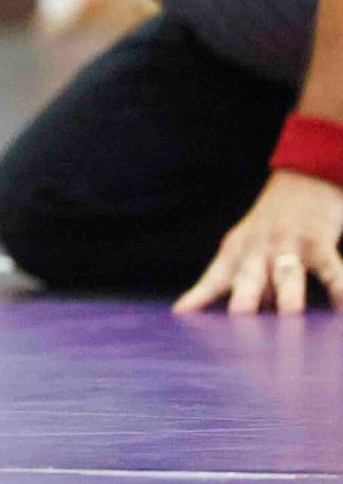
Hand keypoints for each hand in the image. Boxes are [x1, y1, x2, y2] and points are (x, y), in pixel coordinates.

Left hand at [175, 170, 342, 314]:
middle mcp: (258, 248)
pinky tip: (340, 312)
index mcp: (236, 251)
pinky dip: (338, 292)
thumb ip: (247, 283)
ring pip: (287, 274)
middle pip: (248, 277)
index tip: (181, 314)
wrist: (302, 183)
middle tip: (239, 324)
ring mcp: (288, 244)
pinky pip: (331, 271)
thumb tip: (243, 321)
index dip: (198, 296)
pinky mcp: (319, 243)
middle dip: (244, 301)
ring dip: (288, 296)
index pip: (214, 278)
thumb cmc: (272, 228)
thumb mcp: (250, 248)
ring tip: (289, 317)